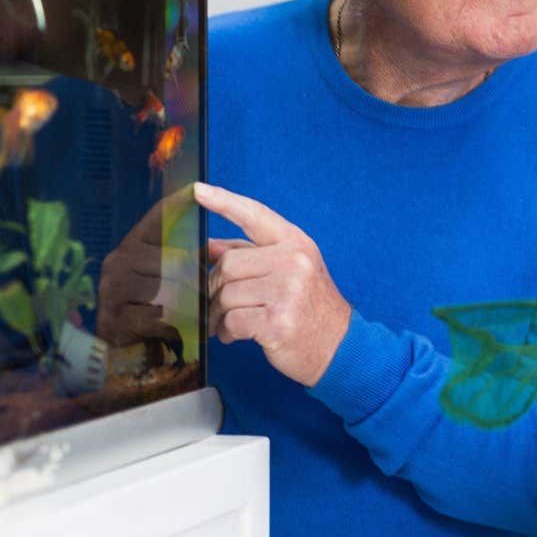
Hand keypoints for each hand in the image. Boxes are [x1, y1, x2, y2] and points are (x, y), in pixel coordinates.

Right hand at [96, 185, 194, 348]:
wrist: (128, 357)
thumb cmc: (158, 313)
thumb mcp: (175, 282)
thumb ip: (192, 262)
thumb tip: (219, 248)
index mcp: (133, 247)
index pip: (156, 219)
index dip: (175, 205)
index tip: (195, 190)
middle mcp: (117, 261)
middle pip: (168, 259)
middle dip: (193, 278)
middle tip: (210, 293)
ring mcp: (111, 289)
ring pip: (164, 288)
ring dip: (187, 304)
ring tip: (198, 314)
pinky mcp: (112, 317)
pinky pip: (155, 315)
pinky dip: (173, 325)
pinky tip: (180, 330)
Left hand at [196, 182, 352, 387]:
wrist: (339, 346)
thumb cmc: (310, 307)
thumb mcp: (288, 272)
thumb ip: (249, 255)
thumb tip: (208, 246)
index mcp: (296, 243)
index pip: (255, 215)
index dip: (224, 201)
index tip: (197, 191)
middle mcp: (294, 262)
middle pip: (228, 264)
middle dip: (216, 286)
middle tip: (219, 303)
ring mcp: (287, 291)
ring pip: (226, 294)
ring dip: (219, 313)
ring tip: (228, 322)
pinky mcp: (277, 321)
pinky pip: (232, 320)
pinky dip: (226, 331)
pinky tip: (235, 334)